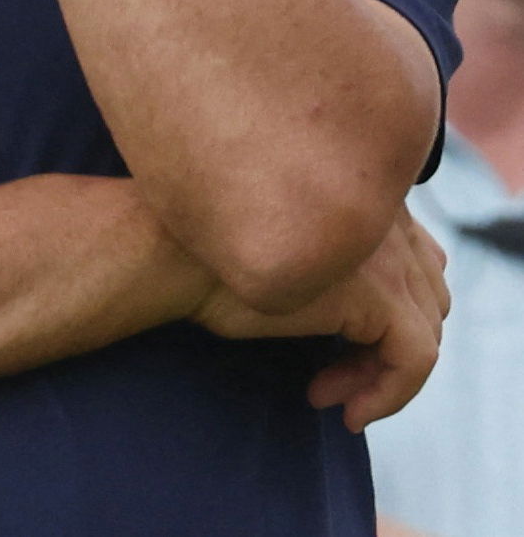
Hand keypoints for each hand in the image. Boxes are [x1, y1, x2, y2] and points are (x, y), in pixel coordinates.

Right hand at [193, 211, 449, 431]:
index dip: (384, 307)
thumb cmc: (199, 249)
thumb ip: (320, 252)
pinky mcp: (381, 296)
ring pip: (424, 332)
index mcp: (354, 186)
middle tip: (329, 376)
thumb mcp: (273, 244)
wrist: (166, 252)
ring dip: (380, 373)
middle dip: (386, 344)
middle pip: (427, 295)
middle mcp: (381, 212)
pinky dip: (388, 394)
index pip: (414, 256)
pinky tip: (340, 407)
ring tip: (330, 393)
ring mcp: (385, 252)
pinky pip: (415, 360)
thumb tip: (351, 309)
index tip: (332, 338)